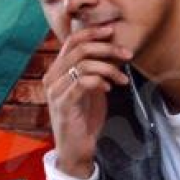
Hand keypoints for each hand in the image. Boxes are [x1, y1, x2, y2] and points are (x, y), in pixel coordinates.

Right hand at [43, 24, 131, 178]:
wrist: (76, 149)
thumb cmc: (85, 119)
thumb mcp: (91, 89)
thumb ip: (95, 70)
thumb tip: (112, 50)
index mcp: (57, 70)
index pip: (71, 41)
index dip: (92, 32)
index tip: (112, 30)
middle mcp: (51, 77)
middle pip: (79, 49)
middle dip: (107, 48)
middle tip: (127, 54)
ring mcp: (55, 91)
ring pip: (83, 64)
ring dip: (109, 68)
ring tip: (122, 79)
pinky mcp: (63, 105)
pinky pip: (82, 82)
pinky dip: (99, 81)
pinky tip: (109, 88)